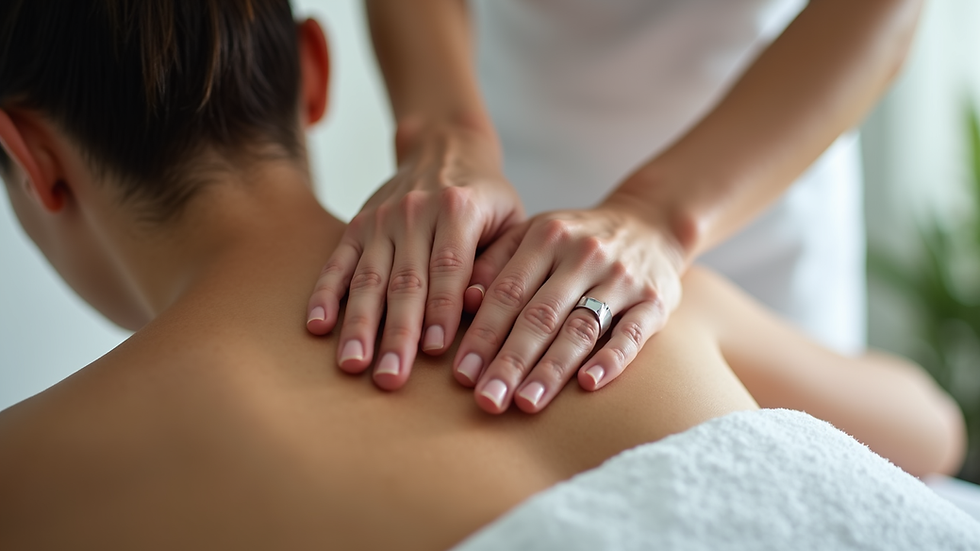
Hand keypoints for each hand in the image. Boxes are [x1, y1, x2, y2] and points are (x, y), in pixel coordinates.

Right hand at [306, 121, 523, 389]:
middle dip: (396, 333)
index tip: (434, 350)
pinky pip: (337, 263)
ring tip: (353, 364)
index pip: (448, 267)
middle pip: (404, 281)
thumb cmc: (487, 198)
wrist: (445, 146)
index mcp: (458, 209)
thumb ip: (498, 261)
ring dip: (359, 324)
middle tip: (390, 378)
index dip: (440, 309)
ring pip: (368, 278)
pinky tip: (317, 326)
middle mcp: (415, 212)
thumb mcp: (509, 219)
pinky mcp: (356, 225)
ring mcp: (380, 219)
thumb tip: (478, 306)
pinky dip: (325, 294)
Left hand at [453, 200, 685, 413]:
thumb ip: (496, 262)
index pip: (508, 292)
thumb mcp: (534, 234)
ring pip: (581, 328)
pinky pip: (632, 334)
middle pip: (540, 315)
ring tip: (526, 403)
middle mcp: (583, 255)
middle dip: (510, 362)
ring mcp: (621, 278)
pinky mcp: (655, 300)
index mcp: (546, 237)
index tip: (462, 374)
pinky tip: (588, 384)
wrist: (651, 224)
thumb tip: (464, 302)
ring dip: (551, 369)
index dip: (483, 335)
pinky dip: (610, 359)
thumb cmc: (576, 241)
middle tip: (488, 401)